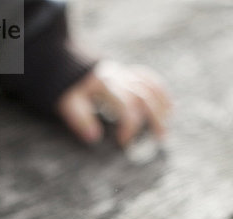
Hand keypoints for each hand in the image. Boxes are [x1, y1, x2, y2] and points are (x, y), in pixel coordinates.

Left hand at [56, 60, 171, 145]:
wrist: (63, 62)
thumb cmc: (66, 89)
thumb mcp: (67, 103)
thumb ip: (80, 118)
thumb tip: (94, 138)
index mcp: (105, 84)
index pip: (126, 104)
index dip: (130, 125)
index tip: (125, 143)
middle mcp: (118, 77)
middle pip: (144, 95)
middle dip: (154, 118)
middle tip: (159, 139)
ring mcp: (124, 74)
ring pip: (151, 87)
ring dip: (162, 107)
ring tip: (166, 129)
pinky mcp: (127, 74)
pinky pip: (149, 79)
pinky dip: (161, 93)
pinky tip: (169, 108)